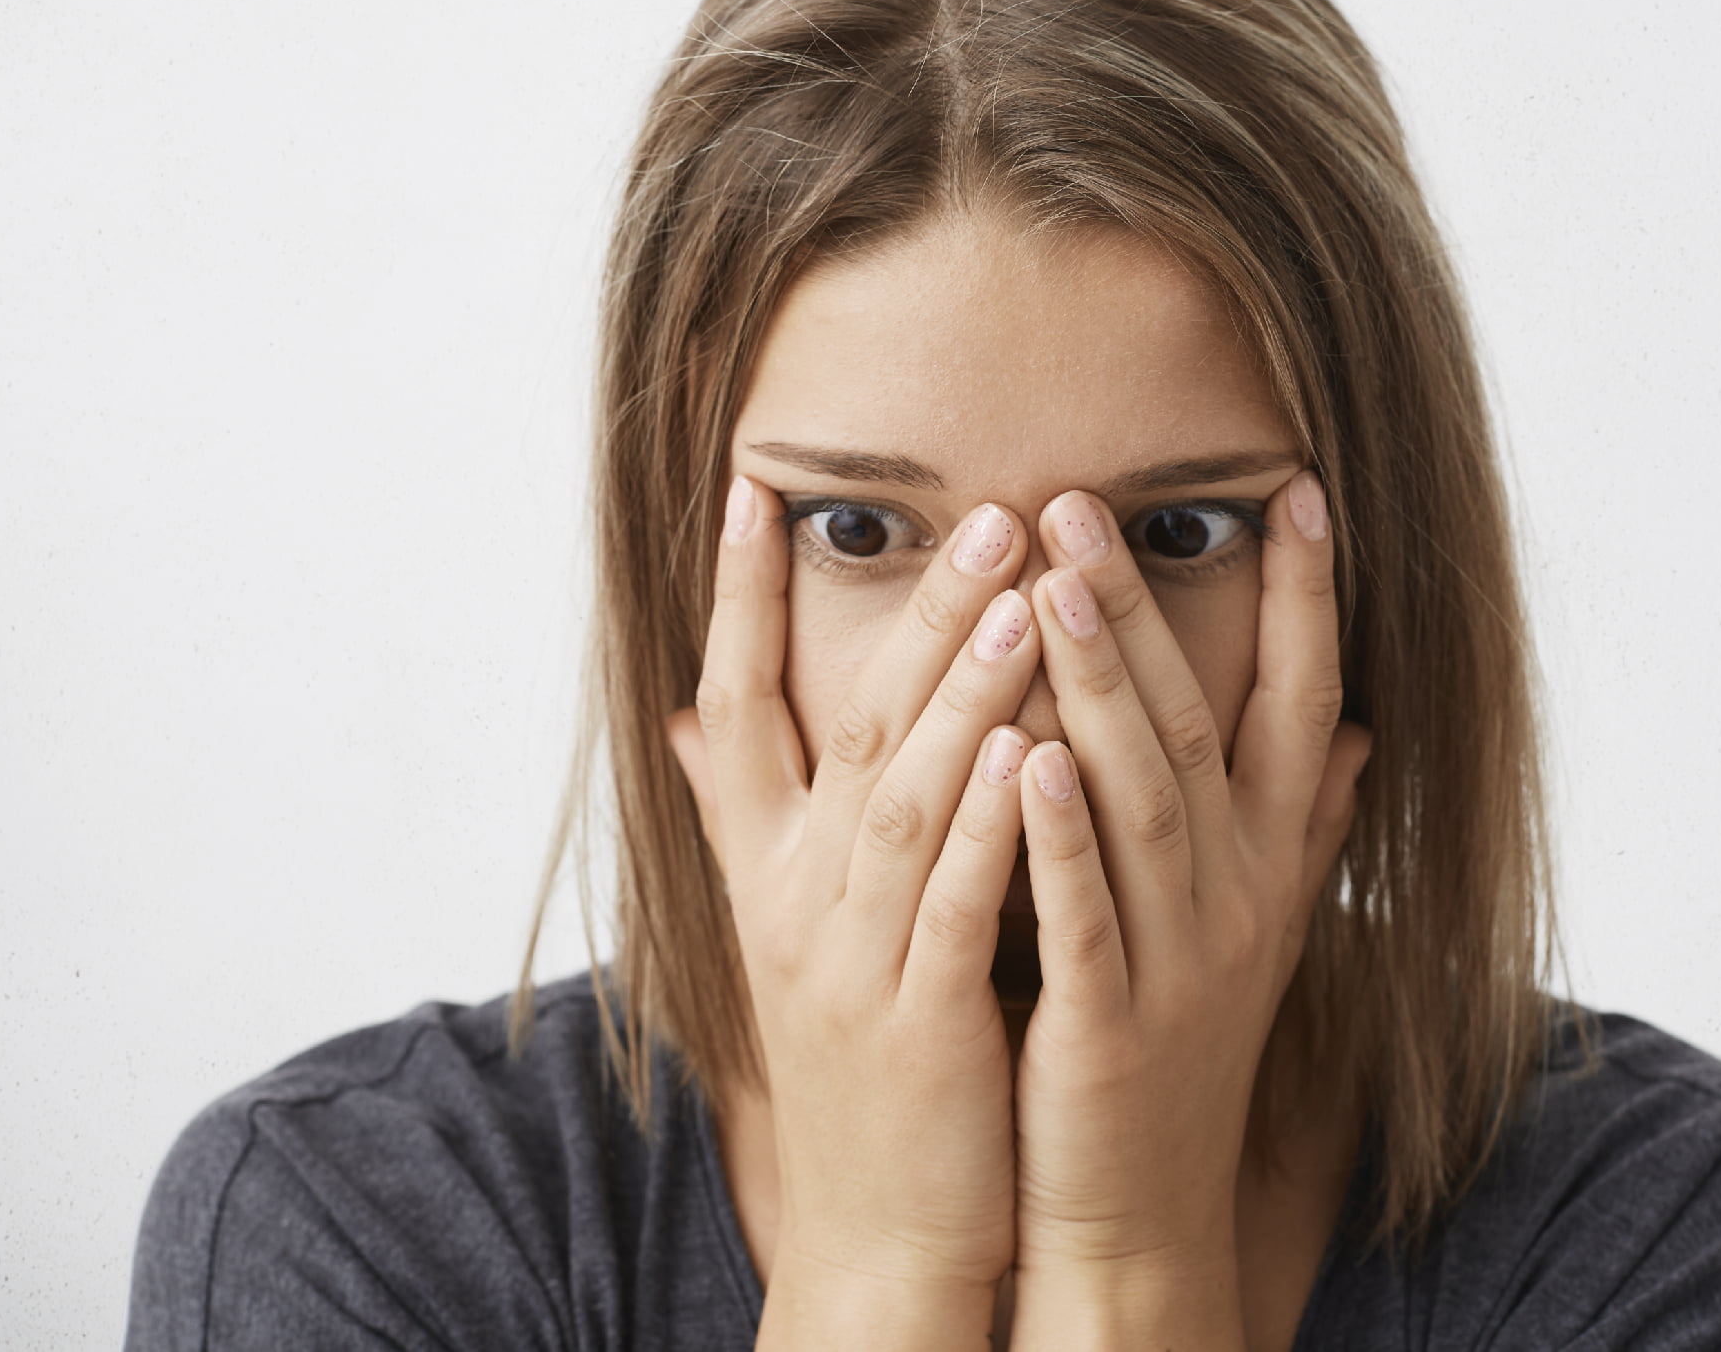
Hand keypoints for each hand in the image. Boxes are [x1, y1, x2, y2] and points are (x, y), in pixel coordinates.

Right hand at [666, 475, 1042, 1349]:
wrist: (878, 1233)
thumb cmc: (858, 1057)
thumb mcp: (789, 932)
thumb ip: (749, 816)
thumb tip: (686, 717)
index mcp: (765, 868)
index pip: (733, 704)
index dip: (739, 597)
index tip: (757, 486)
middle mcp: (792, 899)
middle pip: (846, 725)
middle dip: (916, 614)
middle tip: (987, 514)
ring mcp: (849, 961)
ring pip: (904, 799)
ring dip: (961, 693)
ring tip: (1020, 594)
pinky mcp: (916, 1024)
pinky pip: (955, 905)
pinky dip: (989, 825)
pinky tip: (1034, 749)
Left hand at [1008, 472, 1371, 1345]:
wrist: (1140, 1206)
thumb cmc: (1182, 1043)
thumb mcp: (1258, 928)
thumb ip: (1308, 825)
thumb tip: (1363, 733)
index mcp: (1270, 862)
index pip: (1307, 704)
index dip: (1307, 599)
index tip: (1292, 489)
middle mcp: (1240, 895)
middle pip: (1198, 727)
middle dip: (1145, 609)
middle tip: (1081, 502)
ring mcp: (1183, 958)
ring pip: (1143, 799)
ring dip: (1101, 686)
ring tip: (1053, 581)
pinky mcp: (1112, 1023)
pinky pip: (1090, 913)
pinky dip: (1060, 837)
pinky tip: (1028, 758)